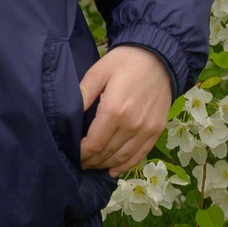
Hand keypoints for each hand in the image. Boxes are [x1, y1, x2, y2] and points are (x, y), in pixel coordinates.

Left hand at [79, 46, 173, 174]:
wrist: (161, 56)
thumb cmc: (126, 61)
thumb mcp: (99, 71)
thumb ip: (83, 94)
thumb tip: (67, 114)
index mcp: (114, 110)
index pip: (93, 144)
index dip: (81, 154)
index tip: (73, 155)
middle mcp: (132, 124)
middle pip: (106, 153)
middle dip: (91, 161)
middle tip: (80, 162)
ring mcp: (147, 129)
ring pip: (122, 158)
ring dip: (105, 165)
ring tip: (94, 165)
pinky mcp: (157, 130)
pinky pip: (140, 155)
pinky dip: (126, 165)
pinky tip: (114, 170)